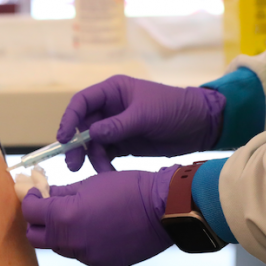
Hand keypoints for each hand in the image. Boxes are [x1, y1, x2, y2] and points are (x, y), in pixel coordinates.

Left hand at [20, 166, 178, 265]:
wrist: (165, 210)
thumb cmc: (129, 189)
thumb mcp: (90, 183)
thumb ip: (61, 192)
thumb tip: (44, 194)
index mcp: (65, 218)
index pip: (30, 213)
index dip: (29, 200)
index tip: (36, 193)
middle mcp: (72, 242)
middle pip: (36, 238)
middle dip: (37, 222)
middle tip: (47, 209)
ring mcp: (87, 256)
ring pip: (59, 247)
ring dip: (59, 234)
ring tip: (75, 218)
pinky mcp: (102, 265)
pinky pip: (81, 255)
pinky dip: (81, 243)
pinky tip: (96, 230)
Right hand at [58, 76, 224, 172]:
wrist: (201, 126)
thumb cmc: (174, 109)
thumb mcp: (146, 115)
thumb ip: (118, 125)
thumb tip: (91, 134)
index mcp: (113, 91)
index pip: (82, 102)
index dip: (69, 119)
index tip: (64, 139)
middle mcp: (110, 108)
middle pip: (83, 126)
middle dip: (77, 145)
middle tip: (73, 164)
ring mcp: (116, 127)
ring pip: (93, 144)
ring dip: (91, 158)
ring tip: (99, 171)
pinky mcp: (124, 143)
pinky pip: (106, 154)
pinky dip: (104, 164)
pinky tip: (108, 174)